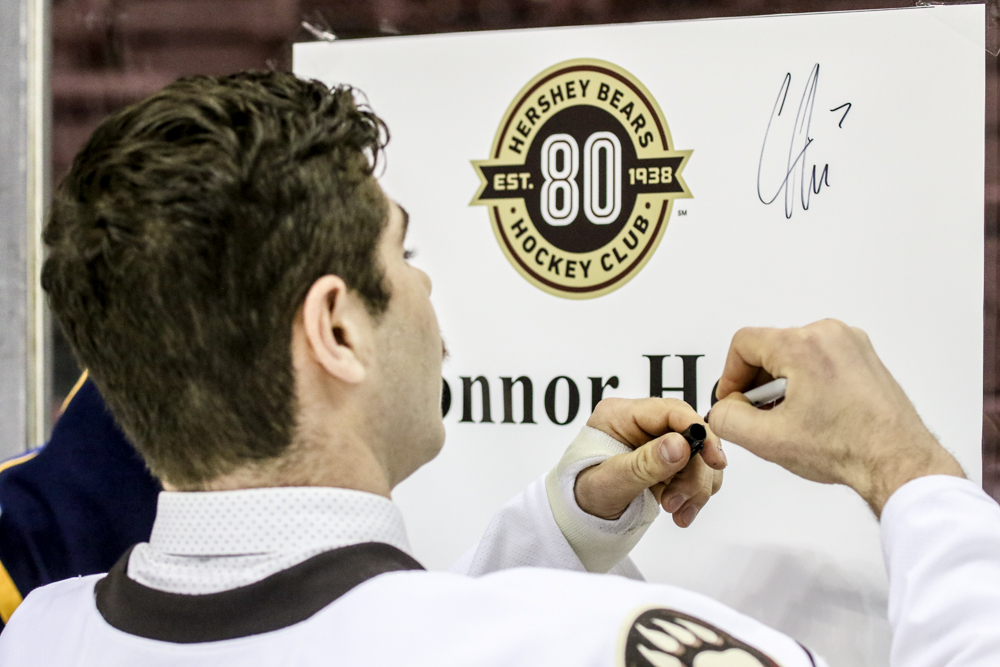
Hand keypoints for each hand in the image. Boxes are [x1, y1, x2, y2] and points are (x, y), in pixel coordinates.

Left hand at [575, 397, 725, 526]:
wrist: (578, 520)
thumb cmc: (582, 498)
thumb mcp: (610, 483)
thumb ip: (644, 464)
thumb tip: (680, 444)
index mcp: (619, 415)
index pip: (671, 411)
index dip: (698, 432)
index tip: (714, 459)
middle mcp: (639, 424)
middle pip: (690, 436)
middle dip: (692, 473)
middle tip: (676, 502)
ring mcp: (654, 443)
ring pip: (698, 457)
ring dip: (695, 487)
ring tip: (676, 511)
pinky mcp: (666, 463)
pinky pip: (697, 472)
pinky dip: (695, 494)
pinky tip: (681, 512)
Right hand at [707, 319, 964, 515]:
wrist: (898, 461)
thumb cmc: (848, 448)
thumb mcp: (768, 440)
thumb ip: (728, 420)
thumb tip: (721, 410)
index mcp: (803, 346)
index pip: (743, 344)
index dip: (730, 375)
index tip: (734, 401)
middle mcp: (829, 334)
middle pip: (769, 347)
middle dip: (757, 383)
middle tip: (760, 416)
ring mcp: (851, 343)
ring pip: (794, 354)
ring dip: (782, 383)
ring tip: (789, 419)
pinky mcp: (864, 356)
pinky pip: (820, 359)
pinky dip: (807, 381)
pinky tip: (812, 414)